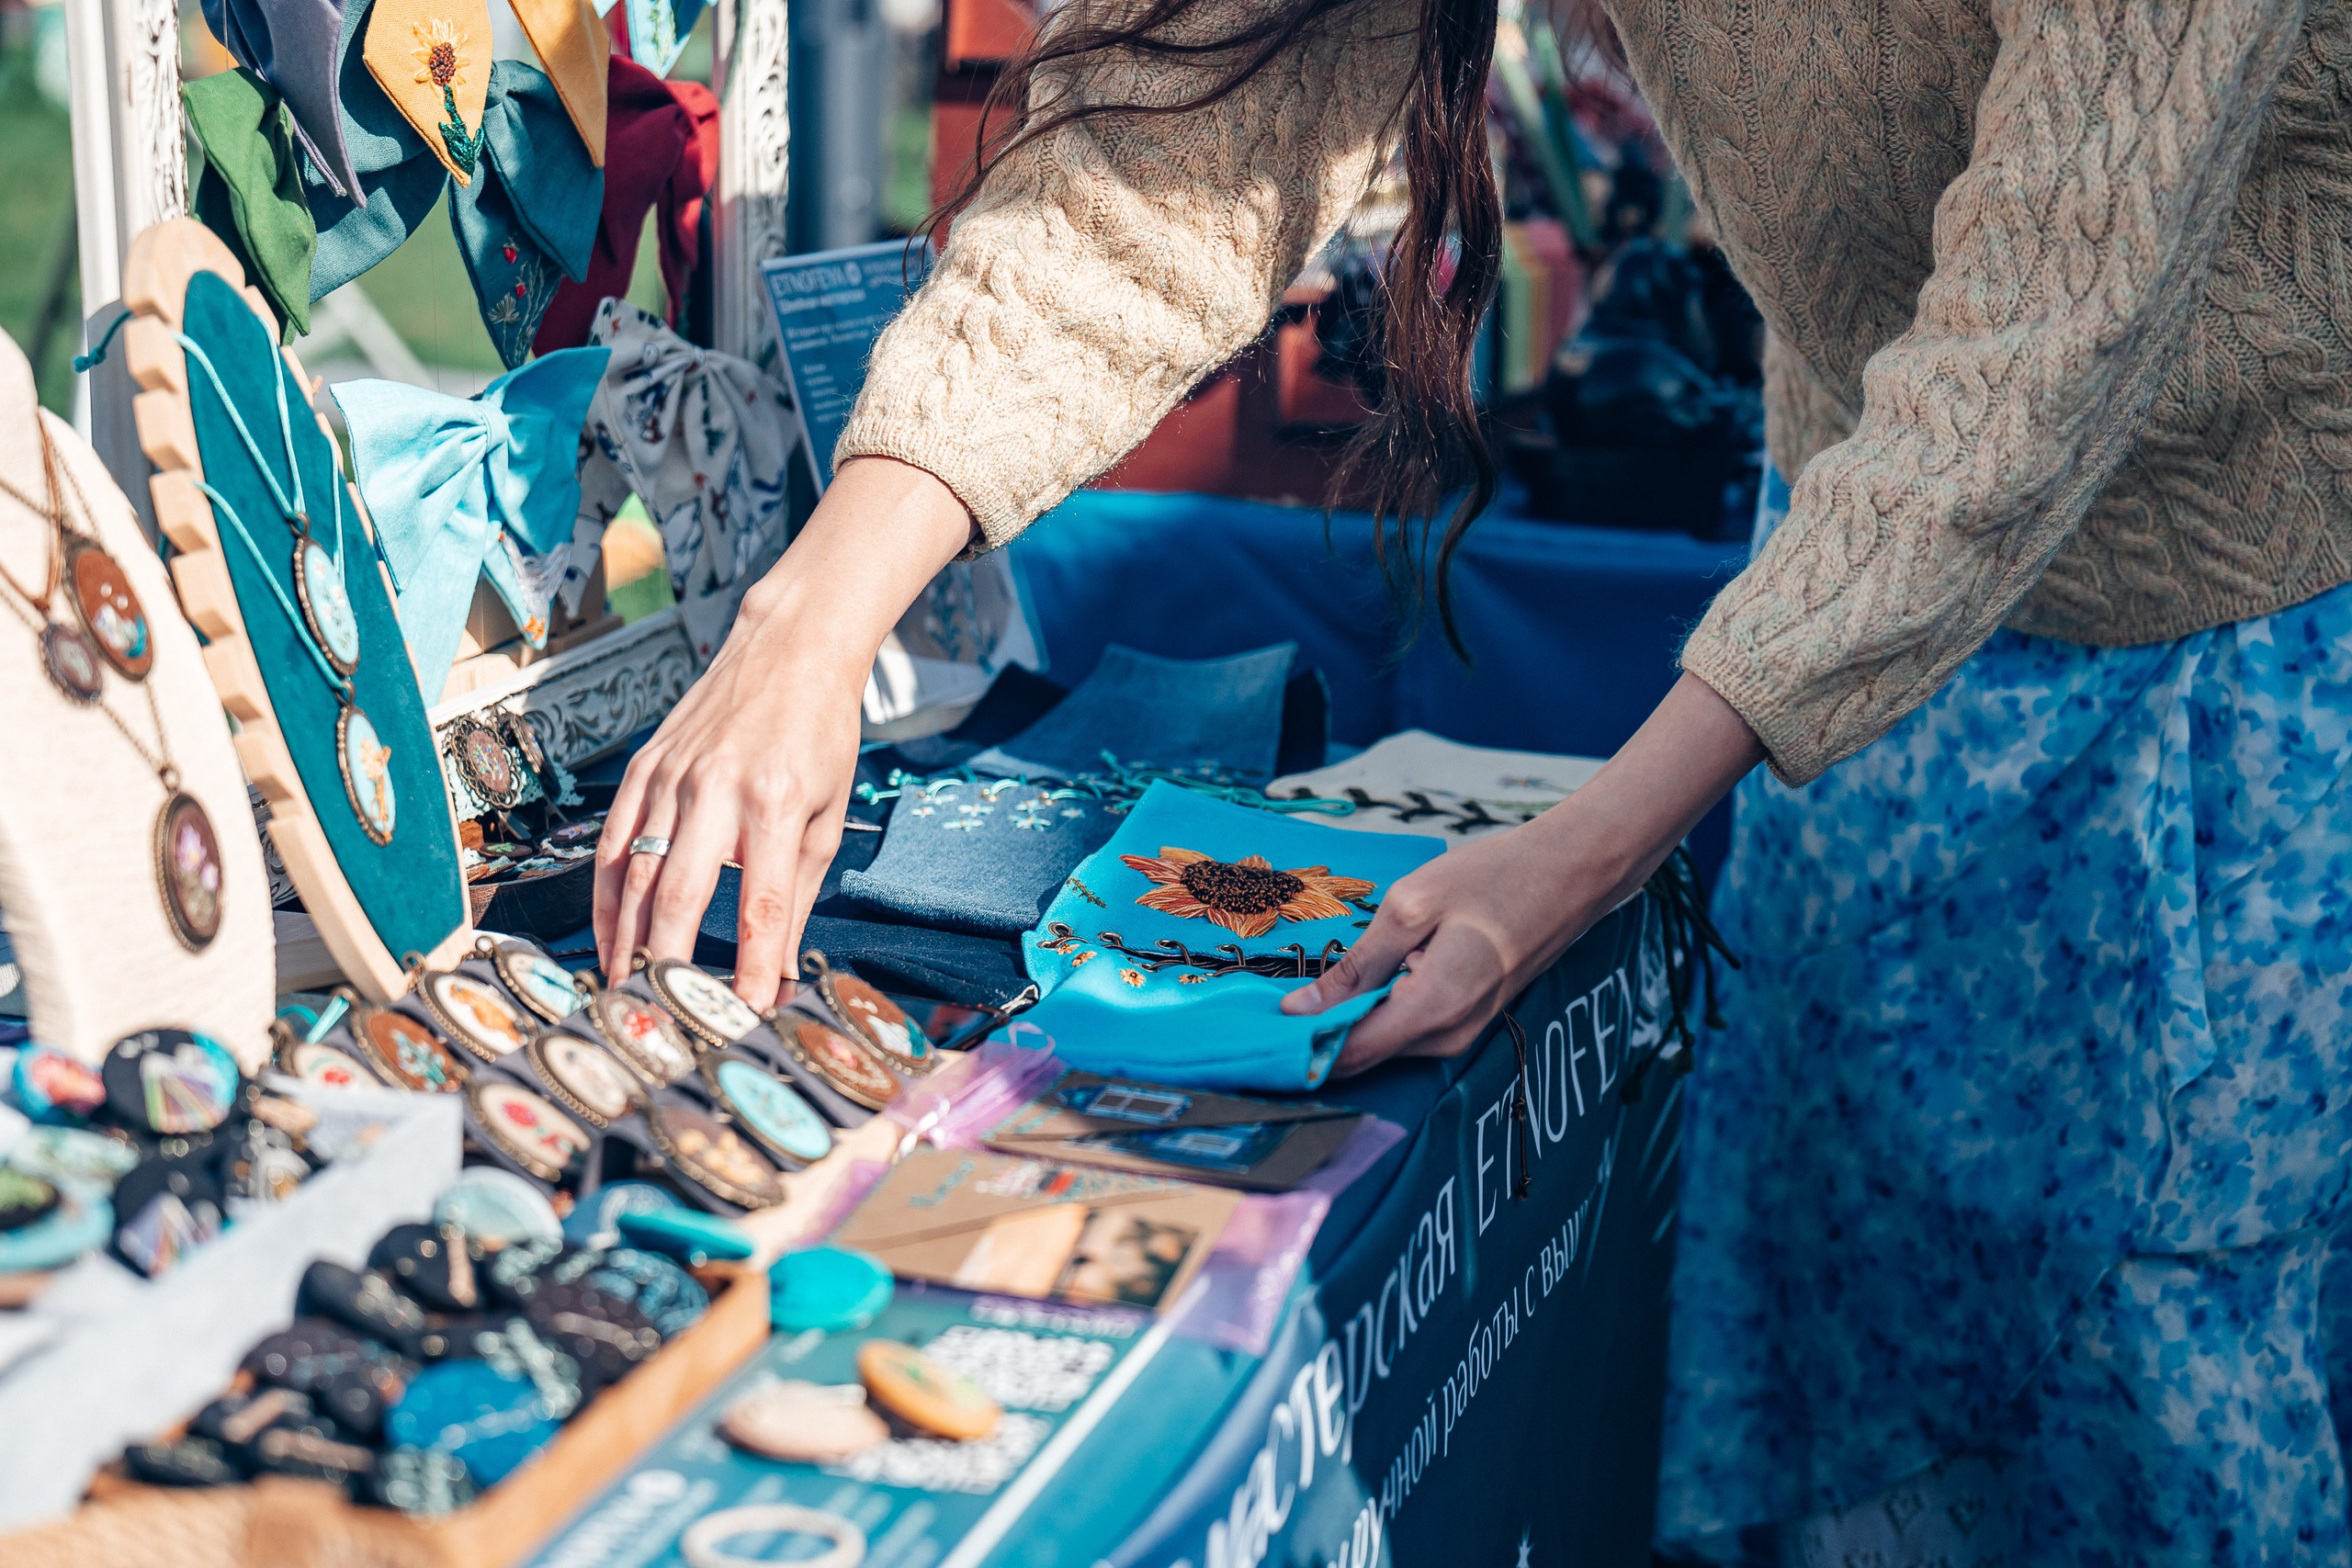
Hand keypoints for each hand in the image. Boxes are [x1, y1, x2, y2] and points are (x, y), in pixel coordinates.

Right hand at [594, 458, 974, 1008]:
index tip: (751, 1011)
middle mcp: (716, 787)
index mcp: (774, 800)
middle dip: (670, 961)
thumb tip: (778, 964)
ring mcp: (671, 775)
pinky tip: (609, 933)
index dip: (754, 965)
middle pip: (680, 893)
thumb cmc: (819, 735)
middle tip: (665, 1015)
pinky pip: (615, 841)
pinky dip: (607, 894)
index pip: (761, 903)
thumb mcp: (828, 814)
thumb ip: (799, 889)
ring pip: (635, 871)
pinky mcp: (645, 766)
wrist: (788, 648)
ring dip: (625, 938)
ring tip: (626, 989)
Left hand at [1282, 674, 1764, 1074]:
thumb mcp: (1414, 906)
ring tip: (1297, 989)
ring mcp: (1464, 1033)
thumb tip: (1302, 1009)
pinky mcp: (1469, 1019)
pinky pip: (1407, 1029)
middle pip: (1364, 1056)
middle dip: (1313, 1038)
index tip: (1251, 1039)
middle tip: (1259, 1008)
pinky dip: (1373, 1012)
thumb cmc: (1496, 878)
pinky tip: (1350, 981)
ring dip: (1341, 1023)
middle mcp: (1449, 1036)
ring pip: (1384, 1044)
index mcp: (1434, 1008)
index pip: (1350, 1055)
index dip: (1297, 1052)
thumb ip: (1358, 965)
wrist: (1574, 872)